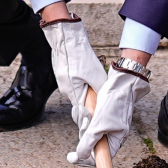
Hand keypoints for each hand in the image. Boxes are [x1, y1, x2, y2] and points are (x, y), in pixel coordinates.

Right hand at [42, 18, 107, 132]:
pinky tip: (90, 86)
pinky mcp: (65, 74)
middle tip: (99, 119)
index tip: (96, 131)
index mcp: (71, 92)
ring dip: (87, 98)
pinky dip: (83, 89)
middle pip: (79, 105)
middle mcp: (66, 89)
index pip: (82, 113)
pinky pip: (76, 86)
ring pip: (78, 95)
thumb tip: (103, 103)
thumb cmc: (80, 55)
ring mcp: (64, 81)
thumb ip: (100, 91)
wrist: (66, 36)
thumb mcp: (95, 75)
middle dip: (89, 110)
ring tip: (97, 102)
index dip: (90, 122)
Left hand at [68, 67, 147, 166]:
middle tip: (84, 122)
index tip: (72, 157)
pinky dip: (85, 116)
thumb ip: (89, 141)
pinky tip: (85, 108)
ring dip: (84, 123)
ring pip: (88, 132)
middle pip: (92, 145)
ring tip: (86, 111)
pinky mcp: (101, 116)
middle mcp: (111, 135)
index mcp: (116, 141)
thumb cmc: (114, 104)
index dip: (86, 160)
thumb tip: (81, 156)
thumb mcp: (99, 124)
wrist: (120, 83)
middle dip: (84, 134)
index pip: (100, 158)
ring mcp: (106, 126)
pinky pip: (88, 122)